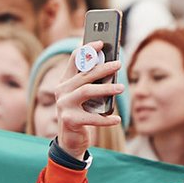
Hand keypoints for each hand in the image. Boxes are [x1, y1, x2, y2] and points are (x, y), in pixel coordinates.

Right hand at [55, 41, 123, 159]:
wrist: (70, 140)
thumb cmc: (82, 114)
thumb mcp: (86, 97)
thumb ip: (93, 83)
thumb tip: (111, 66)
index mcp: (65, 81)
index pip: (74, 59)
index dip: (87, 49)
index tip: (101, 42)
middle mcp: (61, 91)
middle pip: (84, 75)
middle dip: (103, 68)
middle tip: (119, 64)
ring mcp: (63, 105)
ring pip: (87, 91)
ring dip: (106, 88)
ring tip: (122, 87)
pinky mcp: (69, 120)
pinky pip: (91, 117)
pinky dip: (106, 119)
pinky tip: (117, 119)